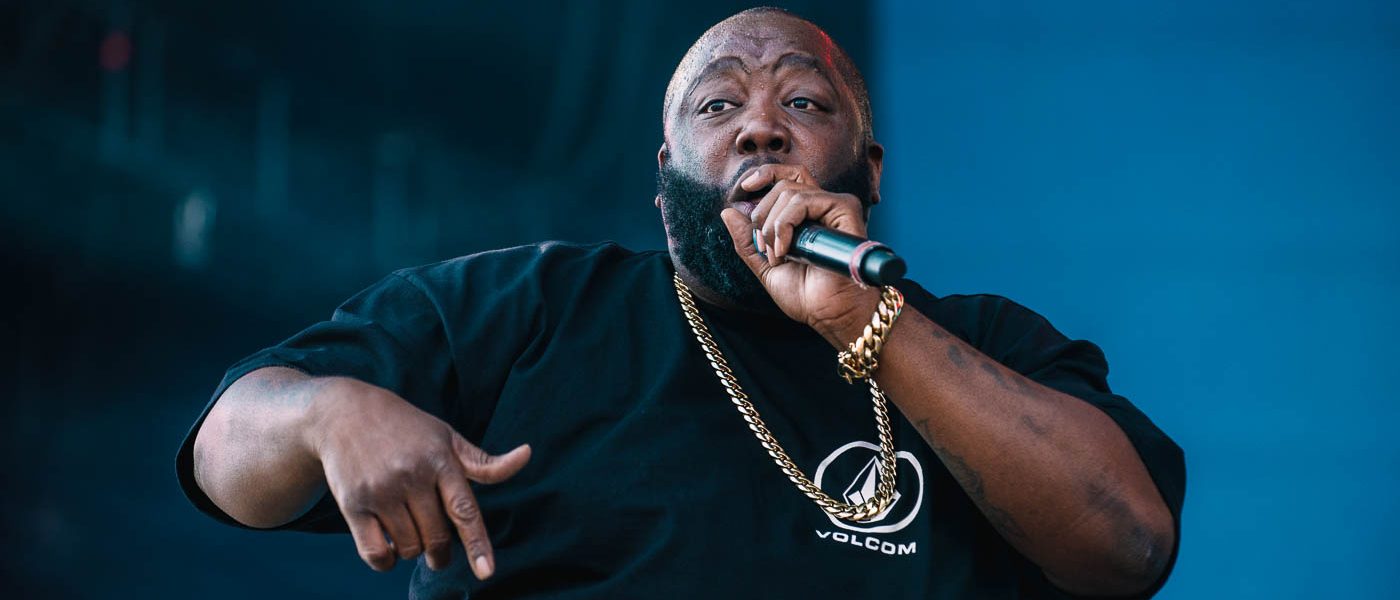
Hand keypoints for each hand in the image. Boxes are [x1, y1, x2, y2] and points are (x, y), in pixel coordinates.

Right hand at [306, 378, 529, 577]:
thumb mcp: (446, 437)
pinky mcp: (352, 504)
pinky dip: (386, 562)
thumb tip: (526, 455)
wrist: (342, 414)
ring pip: (408, 548)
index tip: (487, 572)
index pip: (464, 510)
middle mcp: (410, 475)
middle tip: (438, 547)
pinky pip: (376, 554)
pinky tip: (389, 549)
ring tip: (408, 528)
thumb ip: (482, 461)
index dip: (478, 544)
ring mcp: (380, 491)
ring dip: (412, 550)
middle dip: (441, 551)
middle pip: (437, 538)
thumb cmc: (405, 428)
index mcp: (440, 459)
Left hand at [718, 163, 881, 343]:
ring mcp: (835, 207)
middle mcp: (823, 207)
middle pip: (784, 184)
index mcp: (807, 216)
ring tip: (778, 255)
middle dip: (762, 215)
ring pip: (790, 192)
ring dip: (772, 226)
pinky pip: (804, 201)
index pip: (788, 177)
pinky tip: (787, 250)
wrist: (828, 313)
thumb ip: (746, 240)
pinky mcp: (845, 210)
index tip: (745, 188)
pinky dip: (786, 224)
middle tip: (764, 247)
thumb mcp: (765, 265)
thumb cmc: (806, 295)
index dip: (766, 174)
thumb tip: (728, 211)